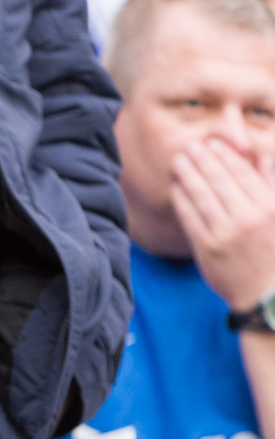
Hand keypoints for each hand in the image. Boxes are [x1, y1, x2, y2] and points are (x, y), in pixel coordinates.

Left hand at [170, 139, 274, 310]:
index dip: (225, 155)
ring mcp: (226, 234)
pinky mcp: (207, 249)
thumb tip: (262, 158)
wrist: (264, 292)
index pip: (243, 173)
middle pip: (220, 180)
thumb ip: (269, 186)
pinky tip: (176, 188)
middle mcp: (247, 218)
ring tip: (179, 161)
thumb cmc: (272, 250)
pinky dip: (182, 200)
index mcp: (268, 207)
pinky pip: (191, 219)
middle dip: (202, 160)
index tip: (212, 143)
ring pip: (203, 196)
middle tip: (189, 147)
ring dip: (188, 175)